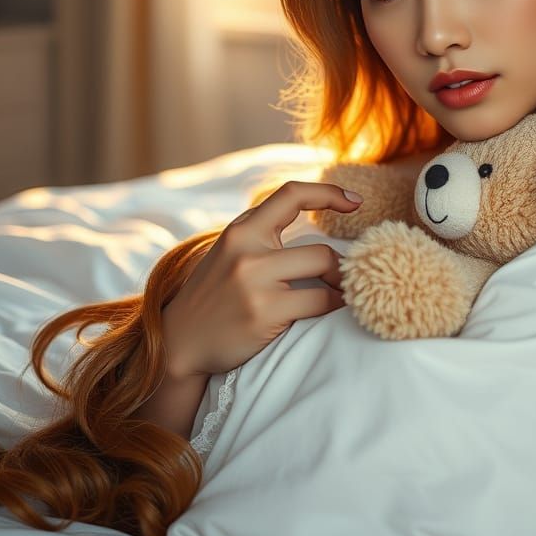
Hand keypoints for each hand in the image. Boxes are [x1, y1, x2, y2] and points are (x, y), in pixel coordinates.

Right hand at [160, 181, 362, 377]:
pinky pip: (321, 303)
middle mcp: (247, 250)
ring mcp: (254, 282)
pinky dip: (335, 306)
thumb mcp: (230, 252)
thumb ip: (262, 233)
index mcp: (241, 230)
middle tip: (345, 282)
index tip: (356, 201)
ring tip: (343, 295)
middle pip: (322, 251)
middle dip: (340, 269)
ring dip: (342, 286)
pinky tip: (334, 311)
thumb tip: (313, 216)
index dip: (329, 193)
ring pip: (324, 272)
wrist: (179, 343)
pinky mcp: (263, 312)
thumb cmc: (214, 297)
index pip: (291, 194)